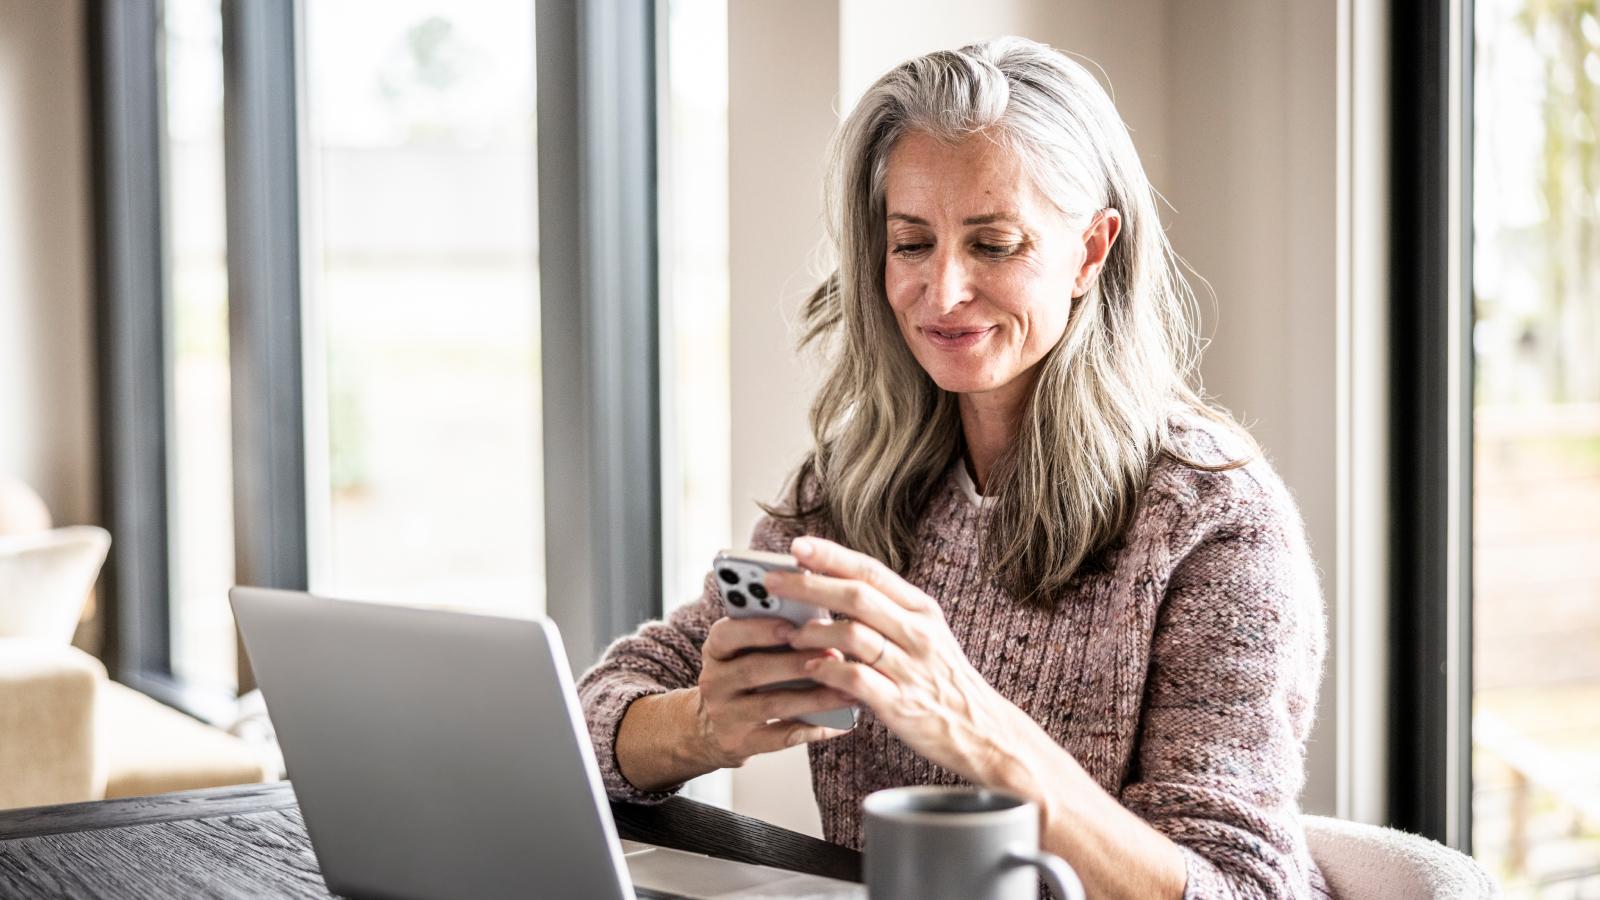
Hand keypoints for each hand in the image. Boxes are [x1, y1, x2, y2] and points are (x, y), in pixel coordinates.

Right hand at [691, 616, 854, 769]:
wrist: (710, 727)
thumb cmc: (741, 677)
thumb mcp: (742, 652)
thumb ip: (770, 638)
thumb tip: (820, 628)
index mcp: (716, 650)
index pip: (726, 634)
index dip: (758, 630)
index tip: (792, 626)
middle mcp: (715, 682)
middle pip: (753, 670)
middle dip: (797, 663)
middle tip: (835, 656)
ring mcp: (725, 715)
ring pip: (772, 705)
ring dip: (814, 698)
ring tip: (848, 691)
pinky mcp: (740, 744)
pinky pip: (781, 737)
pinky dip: (814, 729)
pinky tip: (840, 723)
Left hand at [764, 536, 1027, 785]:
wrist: (982, 731)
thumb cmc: (944, 681)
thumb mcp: (926, 635)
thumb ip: (886, 613)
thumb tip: (832, 588)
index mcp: (922, 610)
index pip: (872, 571)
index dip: (832, 556)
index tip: (797, 546)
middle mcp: (918, 634)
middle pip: (857, 596)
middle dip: (809, 586)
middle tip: (773, 583)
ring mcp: (910, 669)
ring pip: (853, 635)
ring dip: (814, 631)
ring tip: (789, 633)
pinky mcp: (900, 704)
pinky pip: (855, 680)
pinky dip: (827, 671)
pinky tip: (810, 669)